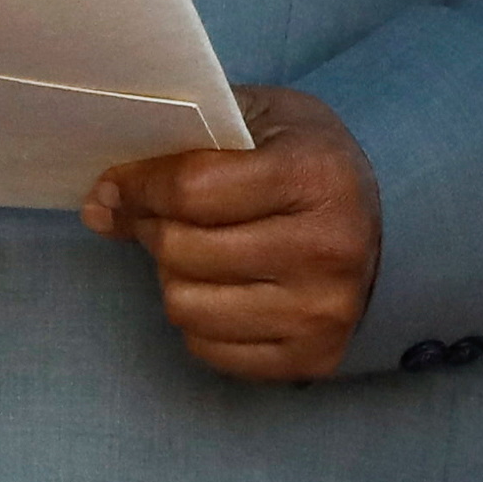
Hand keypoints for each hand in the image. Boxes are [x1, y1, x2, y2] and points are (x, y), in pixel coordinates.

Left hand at [84, 84, 378, 382]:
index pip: (192, 190)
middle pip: (183, 251)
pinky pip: (210, 350)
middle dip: (152, 229)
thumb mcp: (255, 122)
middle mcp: (327, 249)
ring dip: (172, 277)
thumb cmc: (304, 158)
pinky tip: (218, 288)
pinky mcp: (315, 359)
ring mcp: (324, 312)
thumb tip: (100, 206)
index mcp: (315, 175)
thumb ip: (179, 150)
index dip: (138, 186)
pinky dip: (198, 319)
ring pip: (187, 307)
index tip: (114, 185)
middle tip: (156, 216)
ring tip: (190, 252)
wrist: (382, 218)